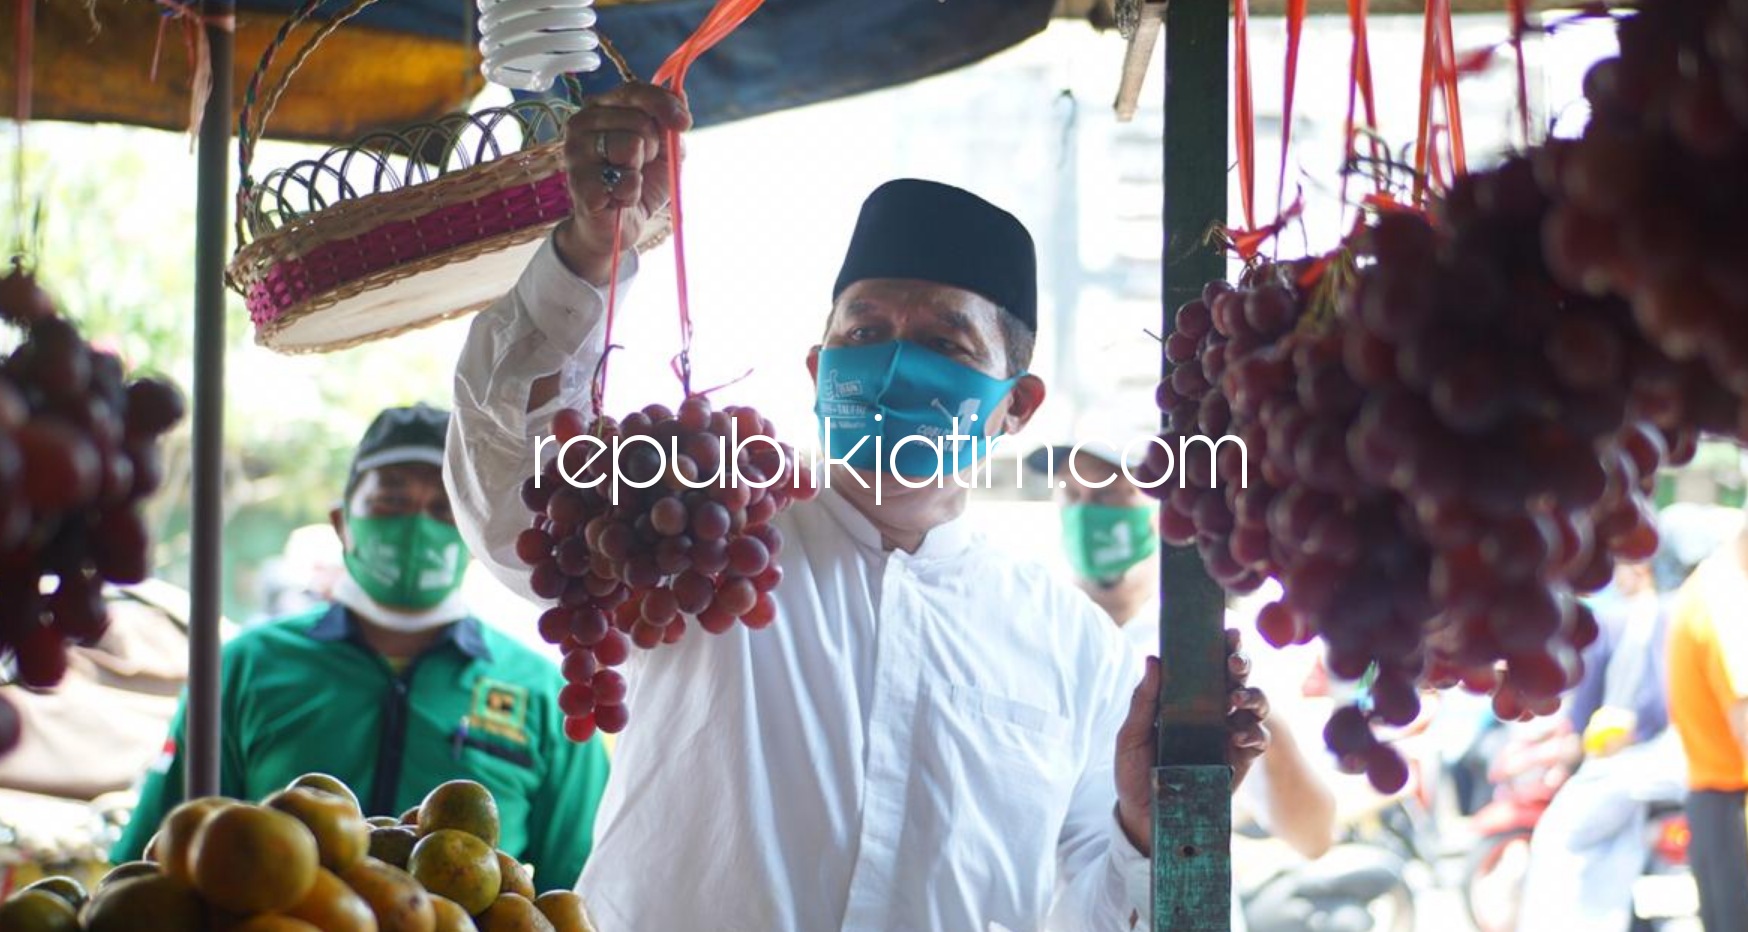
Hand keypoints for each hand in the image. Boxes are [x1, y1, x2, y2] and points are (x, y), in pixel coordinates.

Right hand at [555, 83, 691, 284]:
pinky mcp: (579, 183)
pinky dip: (632, 194)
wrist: (619, 224)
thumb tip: (681, 96)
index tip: (684, 124)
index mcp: (600, 108)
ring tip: (626, 181)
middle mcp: (581, 123)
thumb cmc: (638, 182)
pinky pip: (625, 180)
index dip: (665, 105)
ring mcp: (575, 152)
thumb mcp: (663, 149)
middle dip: (652, 147)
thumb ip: (669, 122)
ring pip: (630, 145)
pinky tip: (619, 199)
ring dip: (639, 171)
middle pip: (638, 119)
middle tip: (638, 166)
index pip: (635, 91)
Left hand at [1115, 628, 1271, 854]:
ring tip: (1236, 700)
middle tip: (1234, 661)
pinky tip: (1238, 735)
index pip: (1206, 664)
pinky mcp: (1240, 761)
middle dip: (1241, 662)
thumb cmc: (1135, 774)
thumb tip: (1154, 658)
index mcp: (1185, 699)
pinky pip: (1259, 739)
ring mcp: (1228, 734)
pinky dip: (1254, 732)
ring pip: (1255, 703)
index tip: (1226, 631)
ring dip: (1252, 695)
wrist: (1145, 819)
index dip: (1221, 645)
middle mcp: (1211, 711)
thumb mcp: (1131, 737)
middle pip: (1237, 677)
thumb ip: (1143, 701)